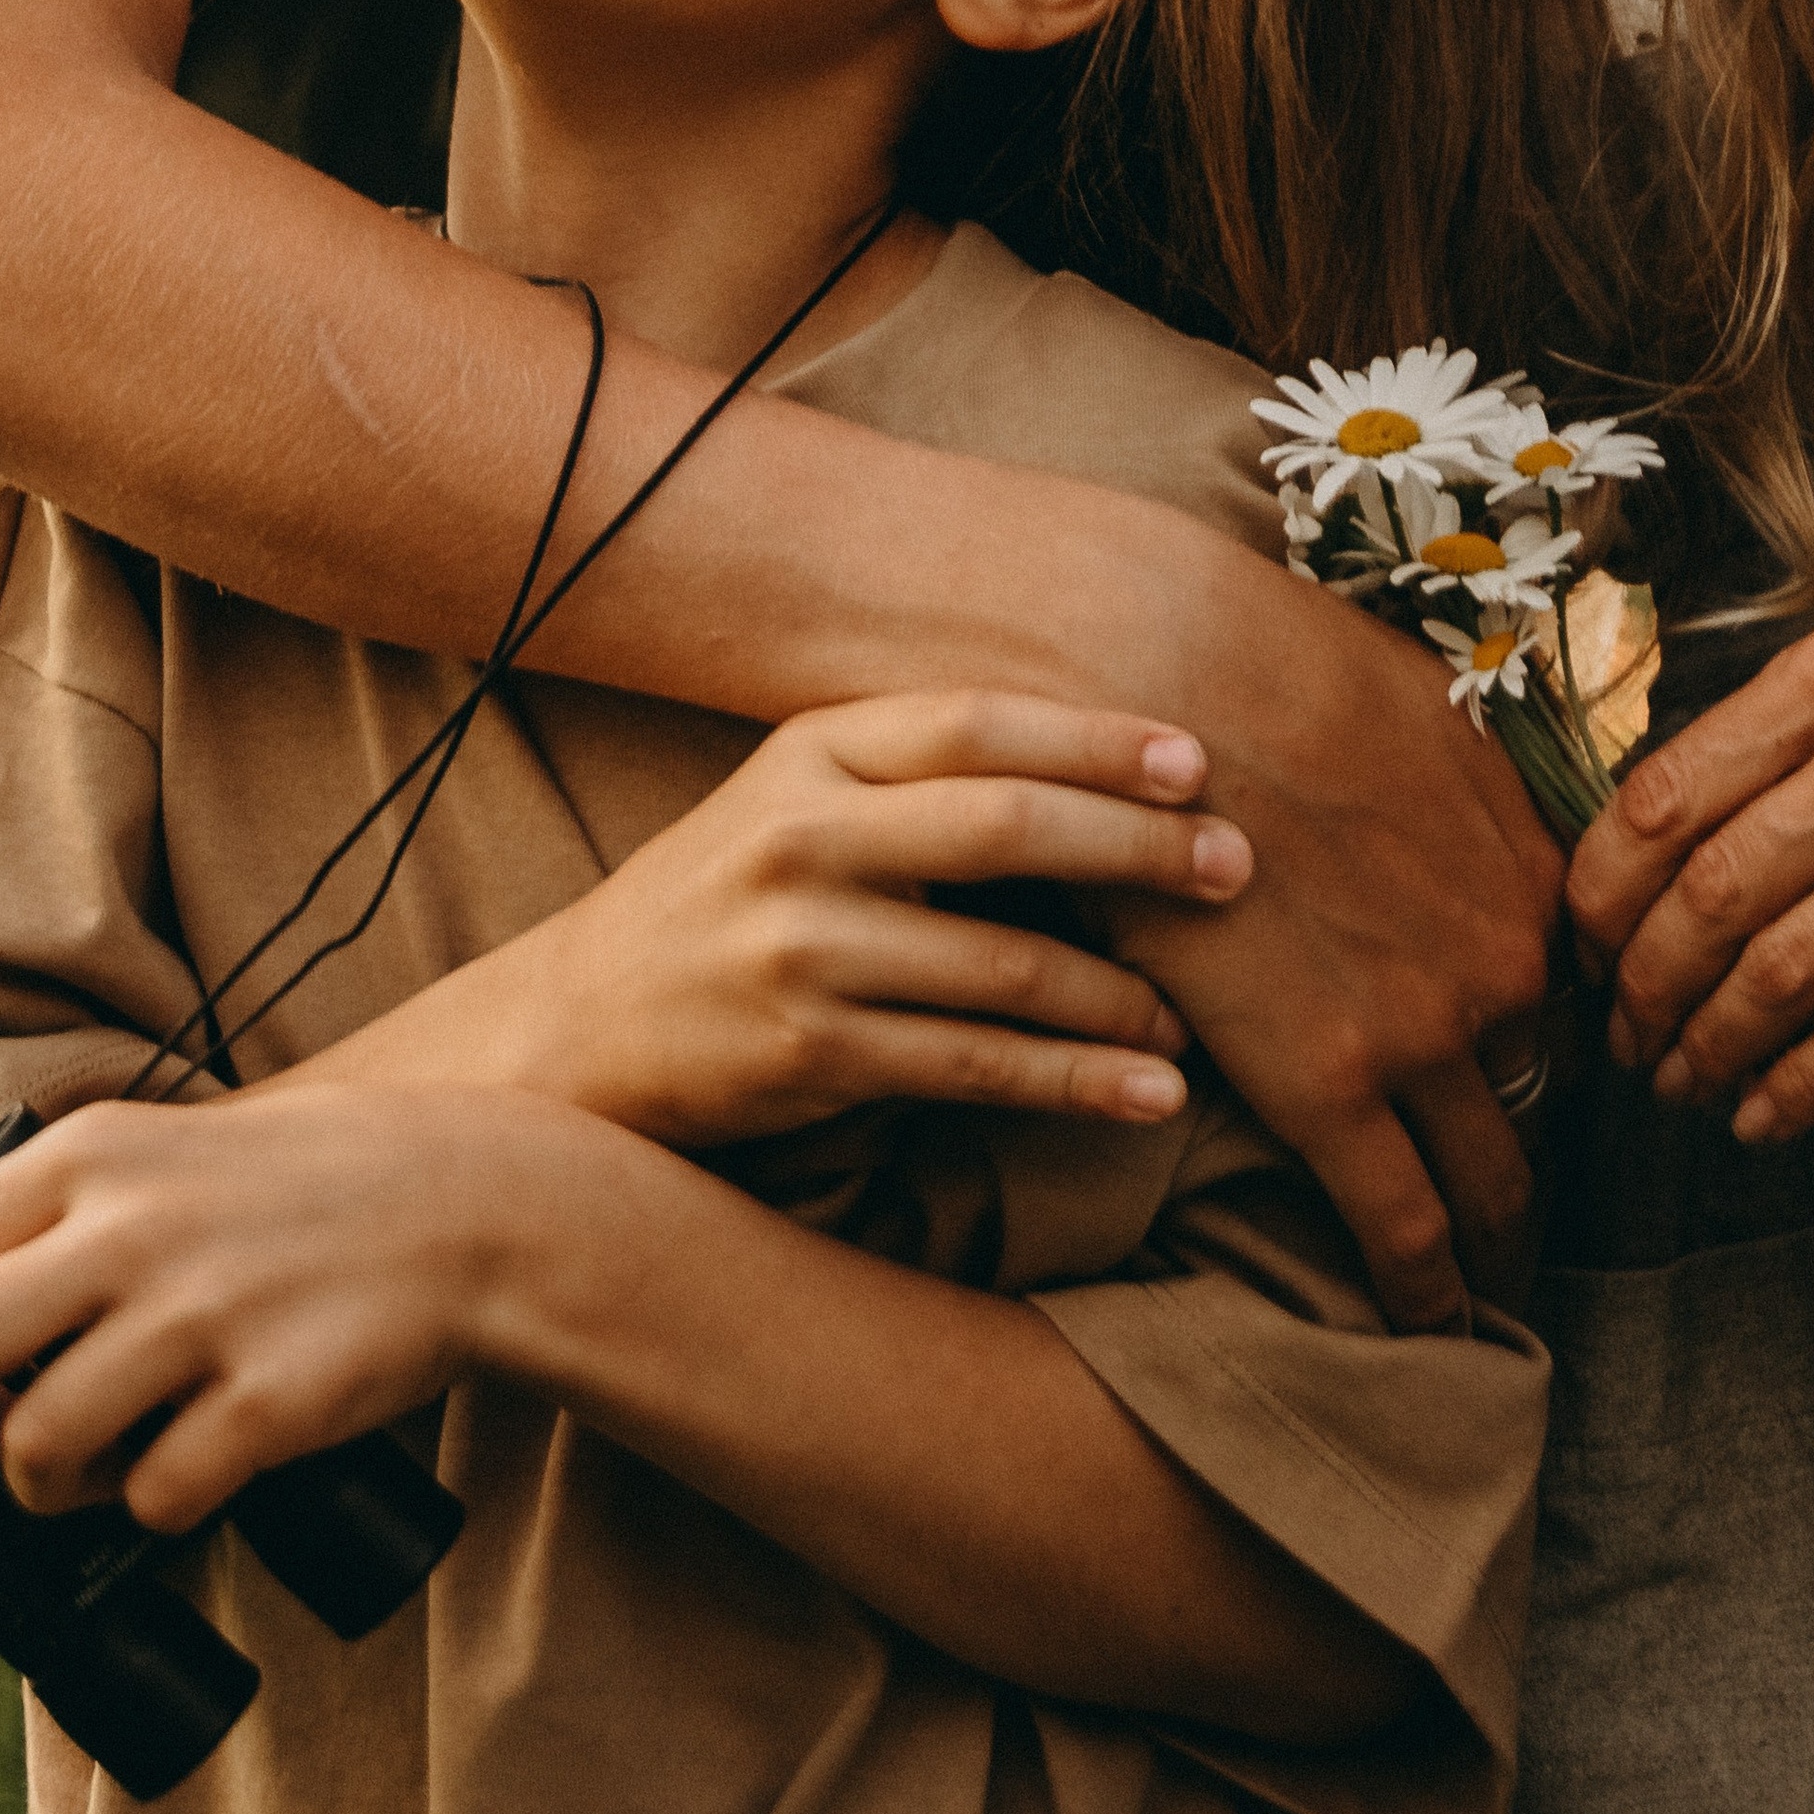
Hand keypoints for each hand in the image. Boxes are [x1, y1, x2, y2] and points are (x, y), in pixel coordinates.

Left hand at [0, 1080, 557, 1530]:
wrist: (466, 1203)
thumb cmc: (302, 1187)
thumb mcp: (164, 1151)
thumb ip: (63, 1214)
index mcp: (90, 1156)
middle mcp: (128, 1229)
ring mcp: (198, 1317)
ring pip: (33, 1450)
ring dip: (50, 1488)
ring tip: (101, 1468)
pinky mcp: (265, 1403)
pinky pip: (155, 1501)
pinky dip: (160, 1508)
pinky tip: (193, 1468)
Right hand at [313, 690, 1245, 1144]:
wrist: (575, 1034)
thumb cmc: (719, 907)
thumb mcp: (793, 806)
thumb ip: (912, 779)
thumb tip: (1106, 770)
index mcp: (805, 751)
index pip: (974, 722)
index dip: (1094, 737)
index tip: (1198, 757)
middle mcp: (800, 834)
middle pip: (1004, 823)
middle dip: (1137, 844)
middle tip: (1238, 867)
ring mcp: (798, 945)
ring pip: (1003, 963)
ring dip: (1122, 996)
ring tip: (1195, 1020)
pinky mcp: (805, 1053)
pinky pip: (974, 1066)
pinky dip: (1076, 1081)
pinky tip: (1149, 1091)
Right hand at [1110, 578, 1562, 1327]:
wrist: (1165, 669)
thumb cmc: (1269, 660)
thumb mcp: (1418, 704)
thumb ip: (1470, 792)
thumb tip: (1473, 832)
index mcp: (1527, 871)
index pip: (1564, 1002)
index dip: (1543, 1053)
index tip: (1523, 1091)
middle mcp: (1501, 963)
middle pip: (1539, 1099)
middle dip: (1535, 1162)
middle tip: (1517, 1216)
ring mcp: (1420, 1034)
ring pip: (1486, 1179)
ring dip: (1492, 1240)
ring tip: (1484, 1291)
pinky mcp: (1325, 1086)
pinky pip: (1398, 1224)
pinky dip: (1422, 1288)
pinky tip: (1422, 1324)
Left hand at [1568, 620, 1813, 1140]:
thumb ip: (1740, 760)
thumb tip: (1618, 885)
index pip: (1664, 801)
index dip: (1603, 894)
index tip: (1586, 951)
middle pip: (1716, 893)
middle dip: (1648, 985)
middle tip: (1623, 1038)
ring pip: (1787, 969)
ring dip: (1713, 1046)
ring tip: (1677, 1083)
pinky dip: (1806, 1085)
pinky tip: (1760, 1118)